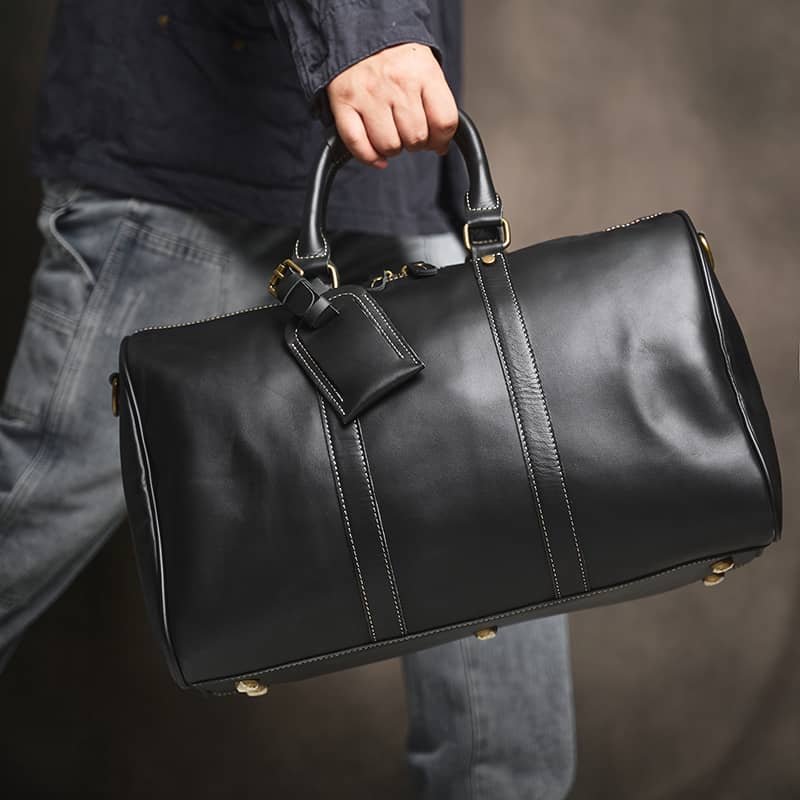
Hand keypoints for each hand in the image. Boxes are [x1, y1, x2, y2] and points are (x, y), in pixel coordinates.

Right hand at [326, 43, 457, 168]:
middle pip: (416, 138)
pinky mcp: (344, 103)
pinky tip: (377, 155)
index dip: (442, 140)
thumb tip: (440, 145)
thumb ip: (437, 104)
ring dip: (393, 149)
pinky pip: (358, 145)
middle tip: (409, 132)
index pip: (444, 121)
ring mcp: (368, 94)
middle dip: (416, 143)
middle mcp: (396, 82)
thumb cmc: (395, 56)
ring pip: (389, 146)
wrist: (359, 30)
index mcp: (422, 72)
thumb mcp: (425, 69)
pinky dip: (370, 158)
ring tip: (391, 134)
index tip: (437, 142)